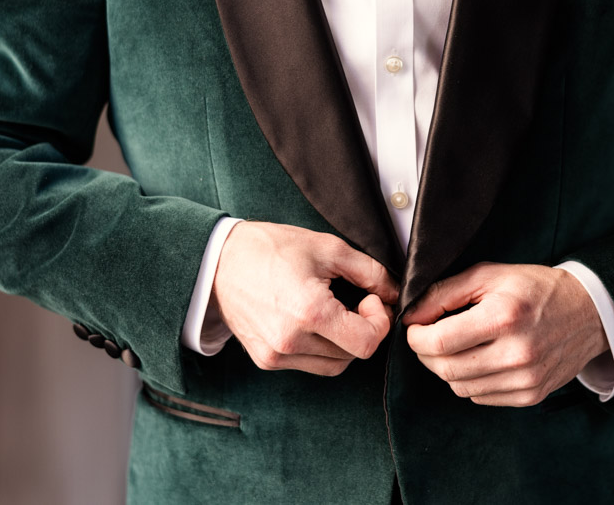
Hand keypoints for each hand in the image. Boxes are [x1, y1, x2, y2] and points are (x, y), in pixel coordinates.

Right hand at [212, 221, 398, 375]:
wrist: (219, 261)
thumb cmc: (271, 248)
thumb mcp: (328, 248)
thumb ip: (370, 272)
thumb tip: (395, 292)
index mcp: (309, 312)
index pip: (366, 343)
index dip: (378, 322)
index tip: (369, 299)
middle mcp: (291, 341)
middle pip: (353, 355)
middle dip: (363, 329)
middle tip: (355, 301)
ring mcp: (276, 355)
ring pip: (334, 365)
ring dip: (343, 343)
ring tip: (333, 311)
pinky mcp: (266, 361)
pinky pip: (309, 365)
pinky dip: (320, 348)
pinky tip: (312, 322)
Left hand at [403, 263, 608, 406]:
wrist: (588, 312)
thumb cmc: (534, 288)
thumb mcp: (488, 275)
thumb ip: (444, 293)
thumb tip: (411, 316)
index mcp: (503, 318)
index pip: (439, 343)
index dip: (416, 337)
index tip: (415, 328)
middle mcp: (516, 354)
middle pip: (445, 369)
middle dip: (426, 354)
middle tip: (428, 338)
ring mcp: (526, 380)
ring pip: (460, 387)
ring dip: (447, 368)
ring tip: (456, 346)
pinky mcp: (531, 395)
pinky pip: (481, 398)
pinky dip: (470, 381)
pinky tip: (479, 359)